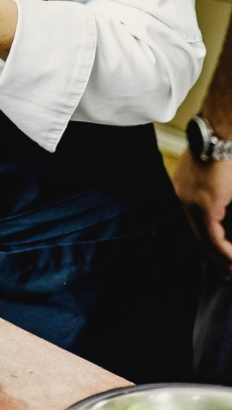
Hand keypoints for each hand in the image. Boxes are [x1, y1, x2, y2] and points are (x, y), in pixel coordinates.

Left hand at [174, 149, 231, 272]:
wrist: (219, 135)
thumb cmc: (221, 154)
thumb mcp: (214, 182)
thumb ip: (215, 202)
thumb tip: (221, 220)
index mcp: (181, 195)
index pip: (191, 230)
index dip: (206, 249)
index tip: (219, 262)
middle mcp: (181, 202)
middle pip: (195, 240)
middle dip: (213, 260)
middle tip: (227, 273)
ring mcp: (190, 205)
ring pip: (204, 243)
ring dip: (221, 260)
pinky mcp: (205, 206)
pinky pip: (213, 238)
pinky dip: (225, 252)